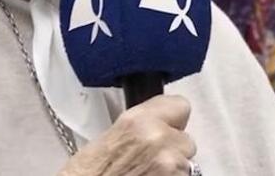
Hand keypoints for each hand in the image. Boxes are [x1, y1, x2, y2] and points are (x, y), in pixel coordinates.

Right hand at [59, 95, 195, 175]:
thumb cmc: (88, 174)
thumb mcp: (108, 138)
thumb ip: (140, 126)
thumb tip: (160, 124)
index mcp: (138, 120)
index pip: (180, 106)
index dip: (173, 120)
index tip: (166, 127)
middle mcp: (158, 139)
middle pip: (186, 140)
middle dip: (172, 149)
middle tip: (148, 159)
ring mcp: (170, 166)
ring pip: (186, 164)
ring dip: (172, 169)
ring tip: (145, 174)